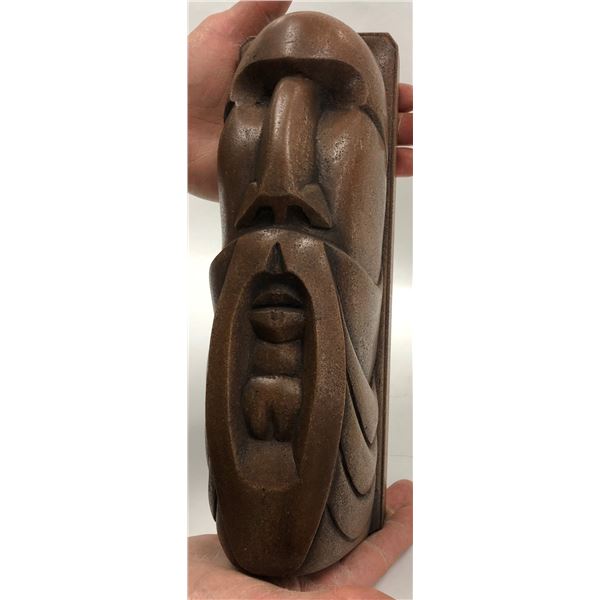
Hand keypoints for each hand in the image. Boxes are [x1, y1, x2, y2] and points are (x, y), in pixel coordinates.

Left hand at [188, 1, 412, 200]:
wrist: (161, 131)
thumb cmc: (185, 81)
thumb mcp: (226, 35)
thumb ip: (260, 10)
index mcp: (293, 86)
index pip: (349, 88)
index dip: (380, 90)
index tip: (407, 94)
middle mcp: (298, 121)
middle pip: (356, 123)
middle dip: (393, 125)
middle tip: (421, 128)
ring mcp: (292, 154)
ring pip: (348, 156)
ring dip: (385, 156)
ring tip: (415, 156)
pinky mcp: (281, 182)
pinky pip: (322, 187)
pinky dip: (353, 188)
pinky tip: (381, 186)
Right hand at [188, 480, 411, 598]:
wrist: (164, 582)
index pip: (366, 569)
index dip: (394, 540)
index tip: (412, 513)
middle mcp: (301, 583)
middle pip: (354, 547)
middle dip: (382, 520)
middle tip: (403, 493)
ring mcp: (282, 559)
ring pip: (327, 528)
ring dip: (349, 505)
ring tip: (371, 483)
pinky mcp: (262, 541)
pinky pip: (296, 517)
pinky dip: (312, 499)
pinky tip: (320, 485)